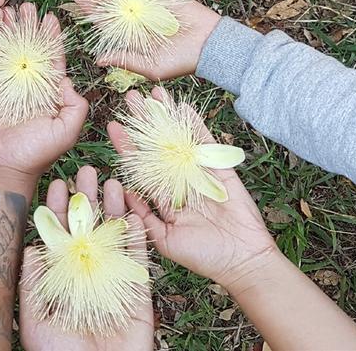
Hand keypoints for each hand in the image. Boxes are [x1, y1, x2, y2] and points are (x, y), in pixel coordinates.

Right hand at [0, 5, 88, 190]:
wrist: (2, 169)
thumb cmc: (36, 154)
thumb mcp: (66, 131)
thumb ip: (75, 106)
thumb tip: (69, 81)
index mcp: (50, 93)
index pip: (53, 59)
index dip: (52, 39)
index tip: (51, 18)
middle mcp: (30, 87)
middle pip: (31, 49)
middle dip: (30, 28)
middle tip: (28, 6)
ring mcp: (8, 88)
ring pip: (10, 52)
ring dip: (9, 31)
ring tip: (8, 11)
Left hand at [19, 166, 153, 350]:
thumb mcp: (37, 319)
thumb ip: (34, 284)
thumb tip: (31, 247)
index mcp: (64, 276)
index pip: (61, 235)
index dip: (60, 210)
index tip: (58, 184)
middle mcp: (87, 272)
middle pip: (88, 228)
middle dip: (87, 200)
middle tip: (86, 171)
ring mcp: (113, 279)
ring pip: (114, 236)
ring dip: (113, 209)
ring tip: (111, 181)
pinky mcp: (137, 292)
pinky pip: (138, 260)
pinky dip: (137, 237)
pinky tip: (134, 214)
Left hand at [73, 0, 220, 78]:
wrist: (210, 45)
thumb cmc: (182, 62)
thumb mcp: (151, 67)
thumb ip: (126, 60)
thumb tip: (99, 60)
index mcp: (130, 37)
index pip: (105, 22)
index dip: (91, 11)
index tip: (78, 0)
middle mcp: (134, 20)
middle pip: (108, 4)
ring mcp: (145, 5)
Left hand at [110, 89, 276, 287]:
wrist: (242, 262)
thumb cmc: (203, 257)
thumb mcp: (164, 240)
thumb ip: (144, 217)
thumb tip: (122, 192)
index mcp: (164, 197)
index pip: (140, 166)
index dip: (127, 146)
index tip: (113, 126)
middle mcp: (179, 180)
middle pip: (157, 145)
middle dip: (143, 122)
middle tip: (130, 98)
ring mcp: (199, 172)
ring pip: (178, 138)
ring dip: (167, 116)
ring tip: (154, 93)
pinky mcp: (220, 168)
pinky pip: (205, 143)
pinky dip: (195, 124)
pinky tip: (183, 106)